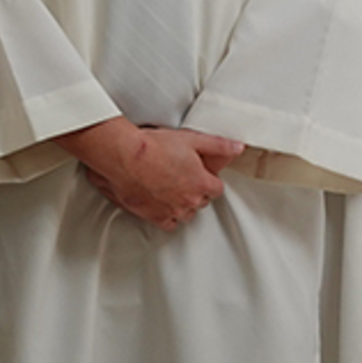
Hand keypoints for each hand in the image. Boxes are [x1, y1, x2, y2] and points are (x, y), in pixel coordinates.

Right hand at [62, 117, 237, 229]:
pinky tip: (161, 204)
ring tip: (171, 189)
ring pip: (186, 214)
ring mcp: (171, 210)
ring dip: (182, 204)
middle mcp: (189, 201)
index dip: (208, 180)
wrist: (124, 157)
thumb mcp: (191, 139)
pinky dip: (167, 215)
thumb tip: (237, 147)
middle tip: (182, 177)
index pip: (216, 189)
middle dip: (195, 191)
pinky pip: (168, 223)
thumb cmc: (153, 147)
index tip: (201, 174)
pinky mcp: (153, 216)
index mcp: (201, 183)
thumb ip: (218, 144)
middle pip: (201, 202)